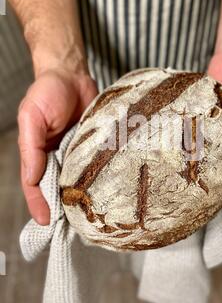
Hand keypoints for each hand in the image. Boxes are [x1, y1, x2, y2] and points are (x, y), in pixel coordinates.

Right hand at [18, 70, 97, 224]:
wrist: (72, 74)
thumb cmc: (47, 92)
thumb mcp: (32, 117)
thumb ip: (31, 147)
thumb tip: (31, 177)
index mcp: (38, 153)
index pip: (35, 184)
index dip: (39, 204)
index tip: (46, 222)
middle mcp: (57, 157)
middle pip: (58, 187)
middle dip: (63, 207)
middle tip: (73, 228)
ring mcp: (77, 153)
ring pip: (79, 180)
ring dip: (82, 197)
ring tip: (91, 217)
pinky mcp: (95, 145)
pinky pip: (96, 165)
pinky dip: (100, 178)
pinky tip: (108, 190)